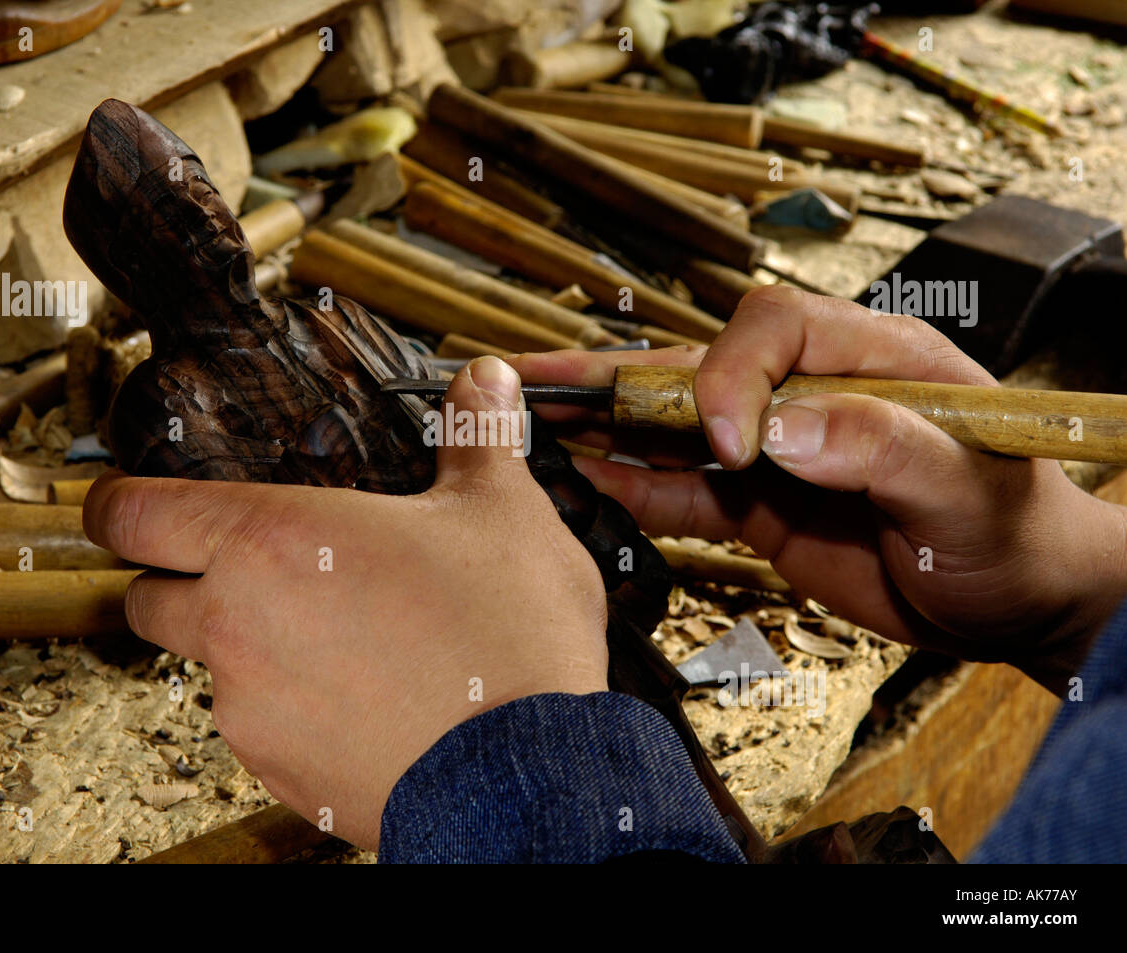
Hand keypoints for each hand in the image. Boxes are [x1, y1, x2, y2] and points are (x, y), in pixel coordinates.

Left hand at [83, 357, 607, 847]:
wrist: (527, 773)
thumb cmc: (509, 636)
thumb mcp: (502, 511)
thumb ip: (477, 434)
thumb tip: (485, 378)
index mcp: (271, 541)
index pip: (134, 514)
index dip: (116, 503)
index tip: (123, 503)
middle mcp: (236, 624)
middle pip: (149, 598)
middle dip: (176, 580)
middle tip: (245, 570)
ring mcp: (250, 709)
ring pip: (209, 668)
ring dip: (247, 649)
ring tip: (336, 640)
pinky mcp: (279, 773)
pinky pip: (259, 729)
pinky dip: (290, 710)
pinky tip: (360, 698)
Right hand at [511, 287, 1126, 692]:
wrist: (1015, 599)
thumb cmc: (1014, 532)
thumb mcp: (967, 488)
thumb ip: (883, 447)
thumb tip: (783, 429)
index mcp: (868, 358)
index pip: (771, 329)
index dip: (730, 375)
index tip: (728, 443)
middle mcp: (809, 393)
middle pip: (694, 366)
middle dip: (612, 374)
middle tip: (530, 379)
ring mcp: (776, 450)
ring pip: (670, 426)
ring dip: (600, 426)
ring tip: (524, 422)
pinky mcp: (758, 503)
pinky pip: (680, 489)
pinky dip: (627, 487)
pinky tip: (576, 482)